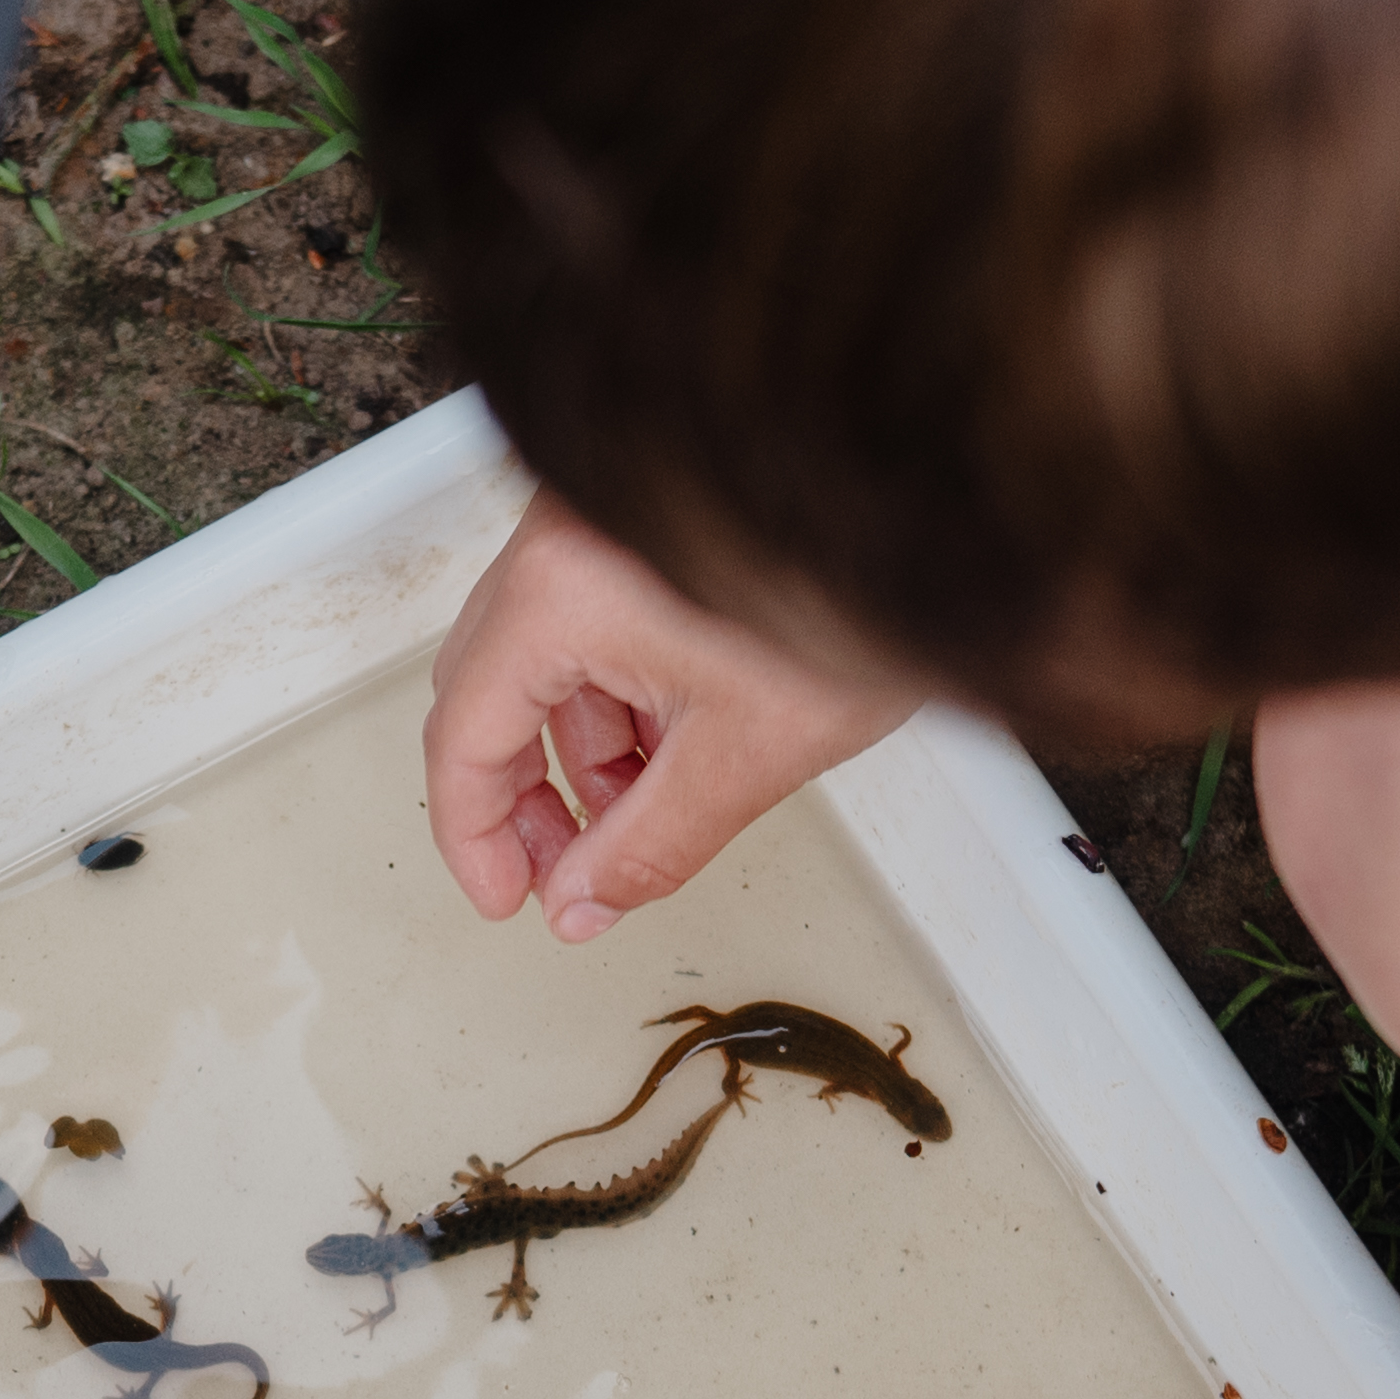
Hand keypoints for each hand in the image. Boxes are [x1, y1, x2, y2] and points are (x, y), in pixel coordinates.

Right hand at [427, 500, 907, 937]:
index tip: (510, 895)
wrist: (936, 497)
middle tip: (568, 872)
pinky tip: (678, 747)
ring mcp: (600, 520)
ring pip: (551, 661)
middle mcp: (561, 541)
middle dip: (529, 797)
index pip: (463, 737)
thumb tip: (583, 901)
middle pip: (491, 693)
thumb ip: (647, 846)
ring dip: (584, 752)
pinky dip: (623, 695)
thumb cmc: (858, 594)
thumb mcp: (746, 754)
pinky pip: (599, 622)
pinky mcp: (645, 519)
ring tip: (647, 817)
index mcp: (560, 593)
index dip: (474, 837)